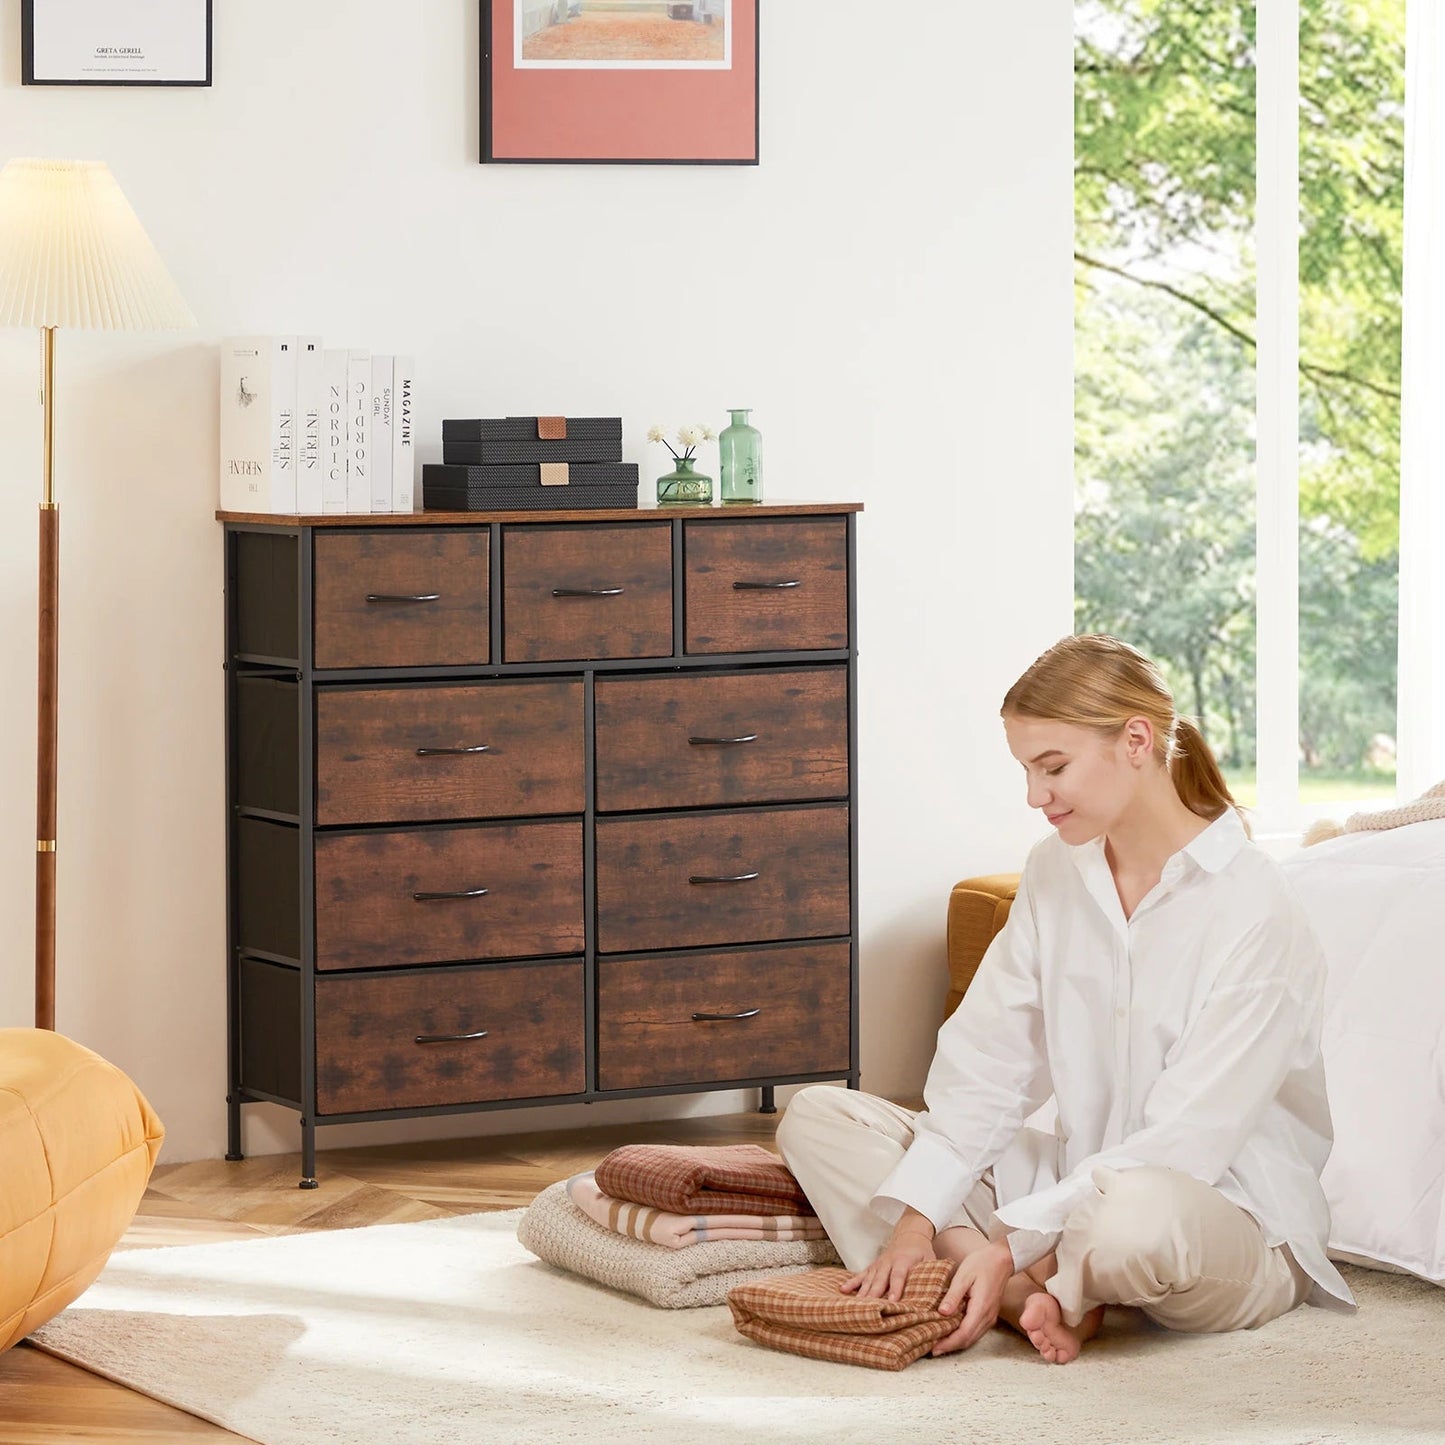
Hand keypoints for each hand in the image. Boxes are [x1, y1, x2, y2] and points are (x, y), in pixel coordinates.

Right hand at [841, 1215, 935, 1301]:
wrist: (910, 1233)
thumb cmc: (922, 1252)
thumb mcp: (931, 1261)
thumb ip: (931, 1277)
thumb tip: (938, 1298)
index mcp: (904, 1260)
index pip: (899, 1276)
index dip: (896, 1289)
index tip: (892, 1302)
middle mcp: (888, 1262)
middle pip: (880, 1279)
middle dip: (875, 1294)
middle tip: (870, 1308)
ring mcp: (879, 1264)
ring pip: (869, 1278)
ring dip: (862, 1292)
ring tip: (857, 1305)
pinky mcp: (873, 1266)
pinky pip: (861, 1274)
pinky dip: (852, 1282)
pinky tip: (843, 1290)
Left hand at [929, 1240, 1013, 1355]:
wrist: (1002, 1259)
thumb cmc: (982, 1263)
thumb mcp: (964, 1275)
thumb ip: (953, 1295)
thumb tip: (942, 1313)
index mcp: (981, 1308)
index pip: (963, 1334)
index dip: (948, 1343)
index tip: (934, 1348)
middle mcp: (987, 1317)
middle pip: (968, 1340)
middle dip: (950, 1347)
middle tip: (932, 1350)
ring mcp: (990, 1316)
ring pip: (972, 1337)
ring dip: (956, 1343)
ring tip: (939, 1342)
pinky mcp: (989, 1314)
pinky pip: (976, 1330)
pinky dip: (963, 1335)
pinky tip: (952, 1331)